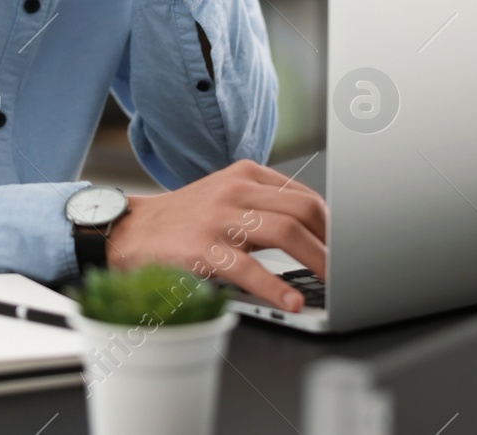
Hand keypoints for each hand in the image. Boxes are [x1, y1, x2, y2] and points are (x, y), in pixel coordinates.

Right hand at [103, 160, 327, 313]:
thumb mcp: (225, 196)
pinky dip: (277, 288)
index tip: (345, 245)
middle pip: (302, 209)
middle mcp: (235, 191)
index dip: (331, 222)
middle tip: (347, 266)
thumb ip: (262, 204)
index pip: (303, 193)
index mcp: (245, 174)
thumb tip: (313, 231)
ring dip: (317, 261)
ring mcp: (219, 219)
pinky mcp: (203, 249)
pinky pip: (250, 268)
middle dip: (332, 240)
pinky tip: (292, 302)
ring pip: (284, 232)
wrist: (129, 231)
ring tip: (332, 283)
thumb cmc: (183, 220)